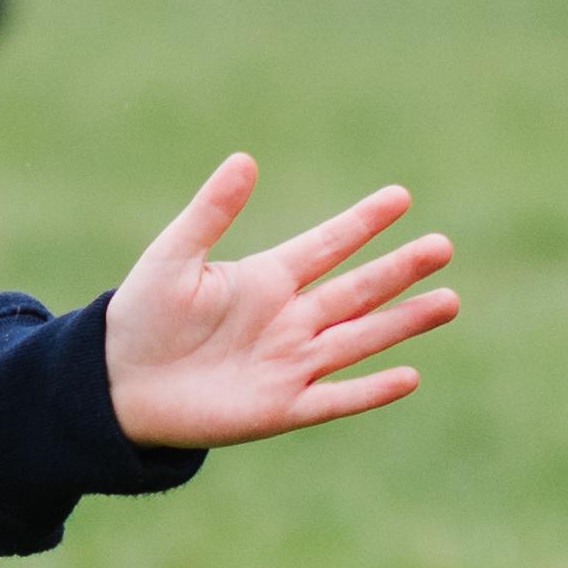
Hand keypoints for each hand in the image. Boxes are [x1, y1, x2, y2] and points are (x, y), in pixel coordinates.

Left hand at [101, 157, 456, 450]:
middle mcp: (289, 319)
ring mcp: (290, 363)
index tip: (400, 196)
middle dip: (399, 269)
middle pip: (357, 290)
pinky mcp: (282, 407)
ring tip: (449, 301)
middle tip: (442, 246)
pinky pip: (336, 397)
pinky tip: (409, 375)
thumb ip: (211, 212)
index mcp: (266, 278)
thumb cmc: (142, 315)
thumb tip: (245, 159)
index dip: (362, 222)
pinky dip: (371, 389)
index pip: (327, 245)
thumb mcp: (174, 256)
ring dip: (403, 322)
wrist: (118, 384)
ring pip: (360, 339)